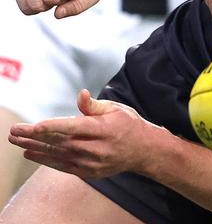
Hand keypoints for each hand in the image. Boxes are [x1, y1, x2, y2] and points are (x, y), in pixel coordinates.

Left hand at [7, 90, 162, 178]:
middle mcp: (97, 147)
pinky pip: (63, 166)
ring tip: (16, 140)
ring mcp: (92, 162)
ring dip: (35, 147)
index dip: (54, 126)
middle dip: (35, 137)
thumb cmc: (128, 124)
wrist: (143, 150)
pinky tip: (31, 153)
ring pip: (58, 154)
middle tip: (15, 131)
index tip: (35, 125)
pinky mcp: (89, 171)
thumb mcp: (116, 109)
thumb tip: (81, 94)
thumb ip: (94, 105)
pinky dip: (46, 160)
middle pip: (61, 142)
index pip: (74, 127)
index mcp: (104, 128)